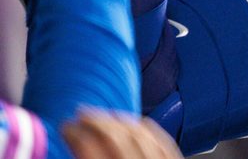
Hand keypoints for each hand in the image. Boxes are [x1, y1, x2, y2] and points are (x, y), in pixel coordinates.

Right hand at [62, 112, 181, 158]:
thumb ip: (85, 158)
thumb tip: (71, 144)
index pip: (89, 150)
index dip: (74, 134)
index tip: (64, 126)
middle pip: (116, 138)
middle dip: (95, 121)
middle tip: (79, 113)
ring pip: (140, 134)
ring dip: (118, 120)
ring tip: (103, 115)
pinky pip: (162, 140)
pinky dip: (145, 128)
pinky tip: (133, 122)